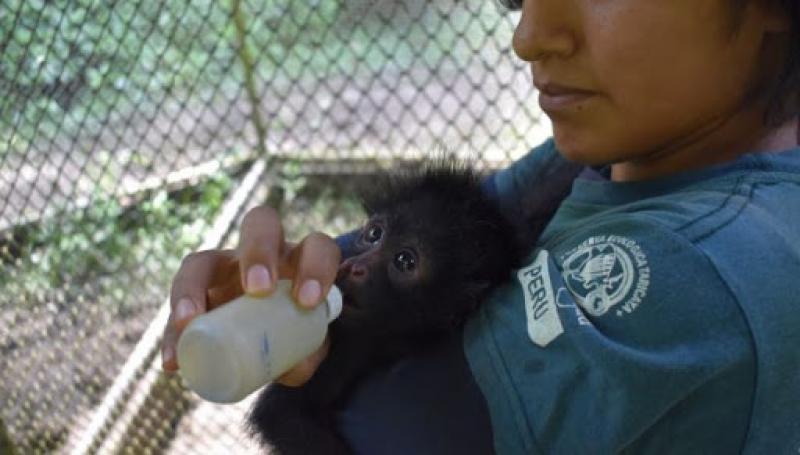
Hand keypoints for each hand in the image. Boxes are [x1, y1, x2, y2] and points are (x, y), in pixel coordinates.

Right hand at [160, 205, 340, 385]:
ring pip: (202, 260)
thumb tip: (293, 366)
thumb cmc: (296, 331)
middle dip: (258, 252)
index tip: (308, 301)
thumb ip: (306, 353)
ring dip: (193, 286)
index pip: (317, 247)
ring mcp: (224, 269)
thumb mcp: (309, 343)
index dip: (316, 266)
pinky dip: (171, 334)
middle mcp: (262, 253)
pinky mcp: (195, 295)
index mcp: (302, 259)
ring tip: (189, 320)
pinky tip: (173, 361)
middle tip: (257, 289)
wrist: (272, 338)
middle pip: (260, 225)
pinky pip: (178, 305)